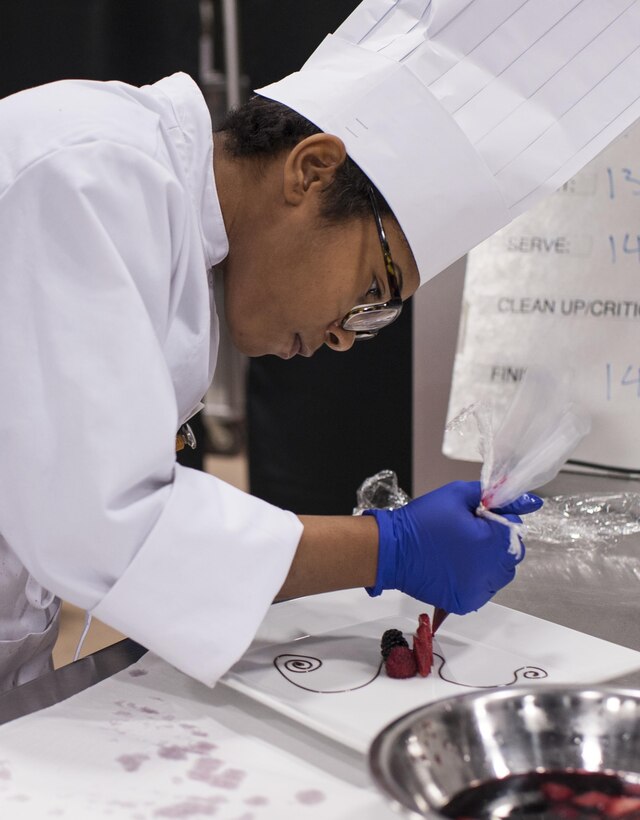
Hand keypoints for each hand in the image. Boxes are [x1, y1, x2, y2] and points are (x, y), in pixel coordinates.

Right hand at [364, 481, 541, 613]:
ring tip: (461, 550)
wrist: (391, 550)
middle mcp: (489, 570)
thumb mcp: (457, 494)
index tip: (479, 517)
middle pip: (512, 554)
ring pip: (500, 574)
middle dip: (496, 541)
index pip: (515, 529)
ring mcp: (478, 590)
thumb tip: (529, 501)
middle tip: (469, 533)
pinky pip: (484, 589)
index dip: (497, 520)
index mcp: (491, 541)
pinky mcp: (465, 602)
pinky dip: (476, 578)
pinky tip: (457, 566)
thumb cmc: (421, 521)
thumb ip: (495, 495)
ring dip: (489, 561)